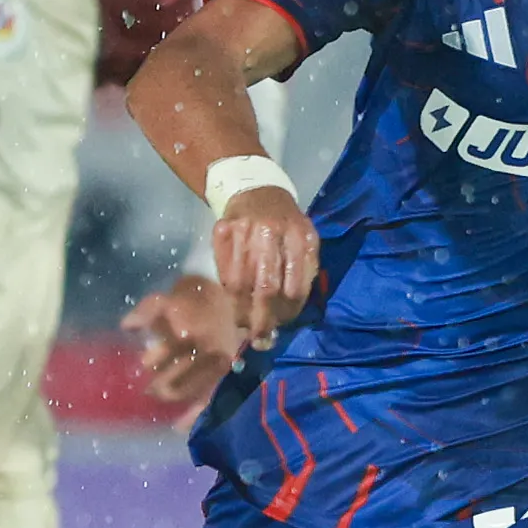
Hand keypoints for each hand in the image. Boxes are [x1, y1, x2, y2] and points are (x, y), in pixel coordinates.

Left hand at [120, 275, 245, 415]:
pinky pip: (207, 399)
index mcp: (186, 337)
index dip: (148, 364)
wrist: (219, 298)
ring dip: (171, 396)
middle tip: (148, 388)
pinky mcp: (224, 375)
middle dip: (156, 387)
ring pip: (187, 393)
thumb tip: (126, 326)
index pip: (156, 362)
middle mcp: (203, 355)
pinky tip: (177, 427)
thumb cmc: (185, 299)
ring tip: (160, 394)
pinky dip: (192, 416)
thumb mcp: (160, 300)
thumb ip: (143, 313)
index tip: (142, 366)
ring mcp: (216, 368)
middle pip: (171, 383)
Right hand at [209, 180, 319, 344]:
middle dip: (262, 319)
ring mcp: (243, 231)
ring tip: (245, 327)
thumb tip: (288, 314)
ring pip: (240, 283)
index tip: (282, 325)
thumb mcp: (305, 240)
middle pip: (266, 288)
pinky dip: (228, 294)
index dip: (287, 312)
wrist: (257, 190)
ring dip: (242, 312)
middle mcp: (272, 232)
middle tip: (260, 338)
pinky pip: (223, 272)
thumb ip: (303, 271)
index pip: (294, 286)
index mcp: (300, 236)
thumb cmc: (286, 223)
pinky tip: (233, 305)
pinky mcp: (222, 231)